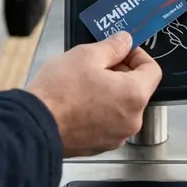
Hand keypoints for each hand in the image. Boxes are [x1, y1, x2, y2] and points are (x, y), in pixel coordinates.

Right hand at [26, 31, 162, 157]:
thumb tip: (125, 41)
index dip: (138, 55)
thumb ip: (113, 46)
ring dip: (109, 91)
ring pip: (121, 106)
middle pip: (137, 89)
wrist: (34, 126)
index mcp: (134, 96)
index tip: (122, 50)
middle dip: (121, 73)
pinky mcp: (100, 145)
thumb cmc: (59, 92)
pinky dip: (99, 109)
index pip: (153, 70)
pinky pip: (107, 121)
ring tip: (84, 82)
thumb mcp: (86, 55)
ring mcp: (116, 136)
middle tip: (98, 63)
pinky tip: (78, 100)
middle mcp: (131, 120)